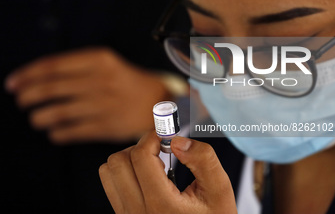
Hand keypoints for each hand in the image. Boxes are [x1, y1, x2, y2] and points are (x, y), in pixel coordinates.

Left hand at [5, 48, 170, 142]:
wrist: (160, 101)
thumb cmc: (127, 81)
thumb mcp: (106, 63)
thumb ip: (76, 67)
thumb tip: (36, 77)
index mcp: (100, 59)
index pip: (52, 66)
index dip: (27, 75)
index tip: (13, 83)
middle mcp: (101, 81)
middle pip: (51, 88)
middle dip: (28, 96)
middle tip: (20, 100)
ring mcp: (105, 105)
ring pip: (58, 113)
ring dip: (39, 117)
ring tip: (36, 118)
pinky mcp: (108, 127)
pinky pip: (72, 132)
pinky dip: (57, 134)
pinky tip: (54, 132)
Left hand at [99, 131, 236, 213]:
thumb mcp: (219, 191)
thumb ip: (203, 160)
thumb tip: (177, 141)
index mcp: (161, 205)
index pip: (140, 157)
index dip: (152, 137)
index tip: (165, 135)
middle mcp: (137, 212)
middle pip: (118, 161)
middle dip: (139, 147)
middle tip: (160, 150)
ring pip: (109, 172)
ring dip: (129, 159)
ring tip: (153, 164)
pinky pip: (111, 185)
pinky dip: (125, 172)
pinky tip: (146, 177)